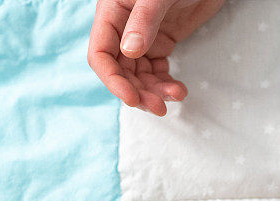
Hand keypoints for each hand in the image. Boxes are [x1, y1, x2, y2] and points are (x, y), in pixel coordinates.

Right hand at [88, 0, 224, 114]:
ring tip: (176, 96)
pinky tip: (178, 89)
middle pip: (121, 71)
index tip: (132, 99)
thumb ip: (144, 21)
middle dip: (138, 92)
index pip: (101, 54)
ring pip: (140, 75)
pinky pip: (157, 70)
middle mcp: (123, 28)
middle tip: (159, 107)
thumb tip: (129, 52)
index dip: (113, 80)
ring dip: (154, 91)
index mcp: (112, 13)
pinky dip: (166, 83)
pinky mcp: (162, 42)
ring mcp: (143, 37)